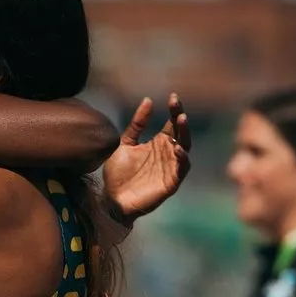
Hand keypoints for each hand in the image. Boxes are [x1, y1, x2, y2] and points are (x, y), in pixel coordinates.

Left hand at [102, 93, 190, 223]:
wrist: (110, 199)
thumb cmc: (117, 173)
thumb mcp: (124, 143)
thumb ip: (137, 124)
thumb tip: (148, 100)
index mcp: (158, 143)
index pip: (172, 123)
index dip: (175, 110)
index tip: (173, 97)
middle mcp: (167, 153)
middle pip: (181, 133)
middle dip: (181, 119)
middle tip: (178, 107)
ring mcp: (170, 168)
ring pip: (185, 148)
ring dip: (185, 135)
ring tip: (181, 121)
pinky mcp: (171, 182)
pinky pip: (182, 169)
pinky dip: (182, 159)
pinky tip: (178, 149)